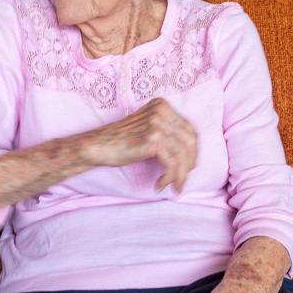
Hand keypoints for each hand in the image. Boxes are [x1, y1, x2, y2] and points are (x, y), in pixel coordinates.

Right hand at [81, 97, 197, 192]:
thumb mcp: (148, 127)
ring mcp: (157, 124)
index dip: (192, 152)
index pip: (190, 130)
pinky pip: (172, 164)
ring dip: (180, 175)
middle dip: (189, 165)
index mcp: (162, 105)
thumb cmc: (122, 140)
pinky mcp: (152, 140)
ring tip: (174, 187)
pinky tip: (160, 185)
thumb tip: (193, 155)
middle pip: (190, 142)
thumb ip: (168, 132)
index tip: (187, 167)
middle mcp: (161, 111)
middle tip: (182, 180)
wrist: (98, 145)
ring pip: (183, 155)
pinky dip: (169, 178)